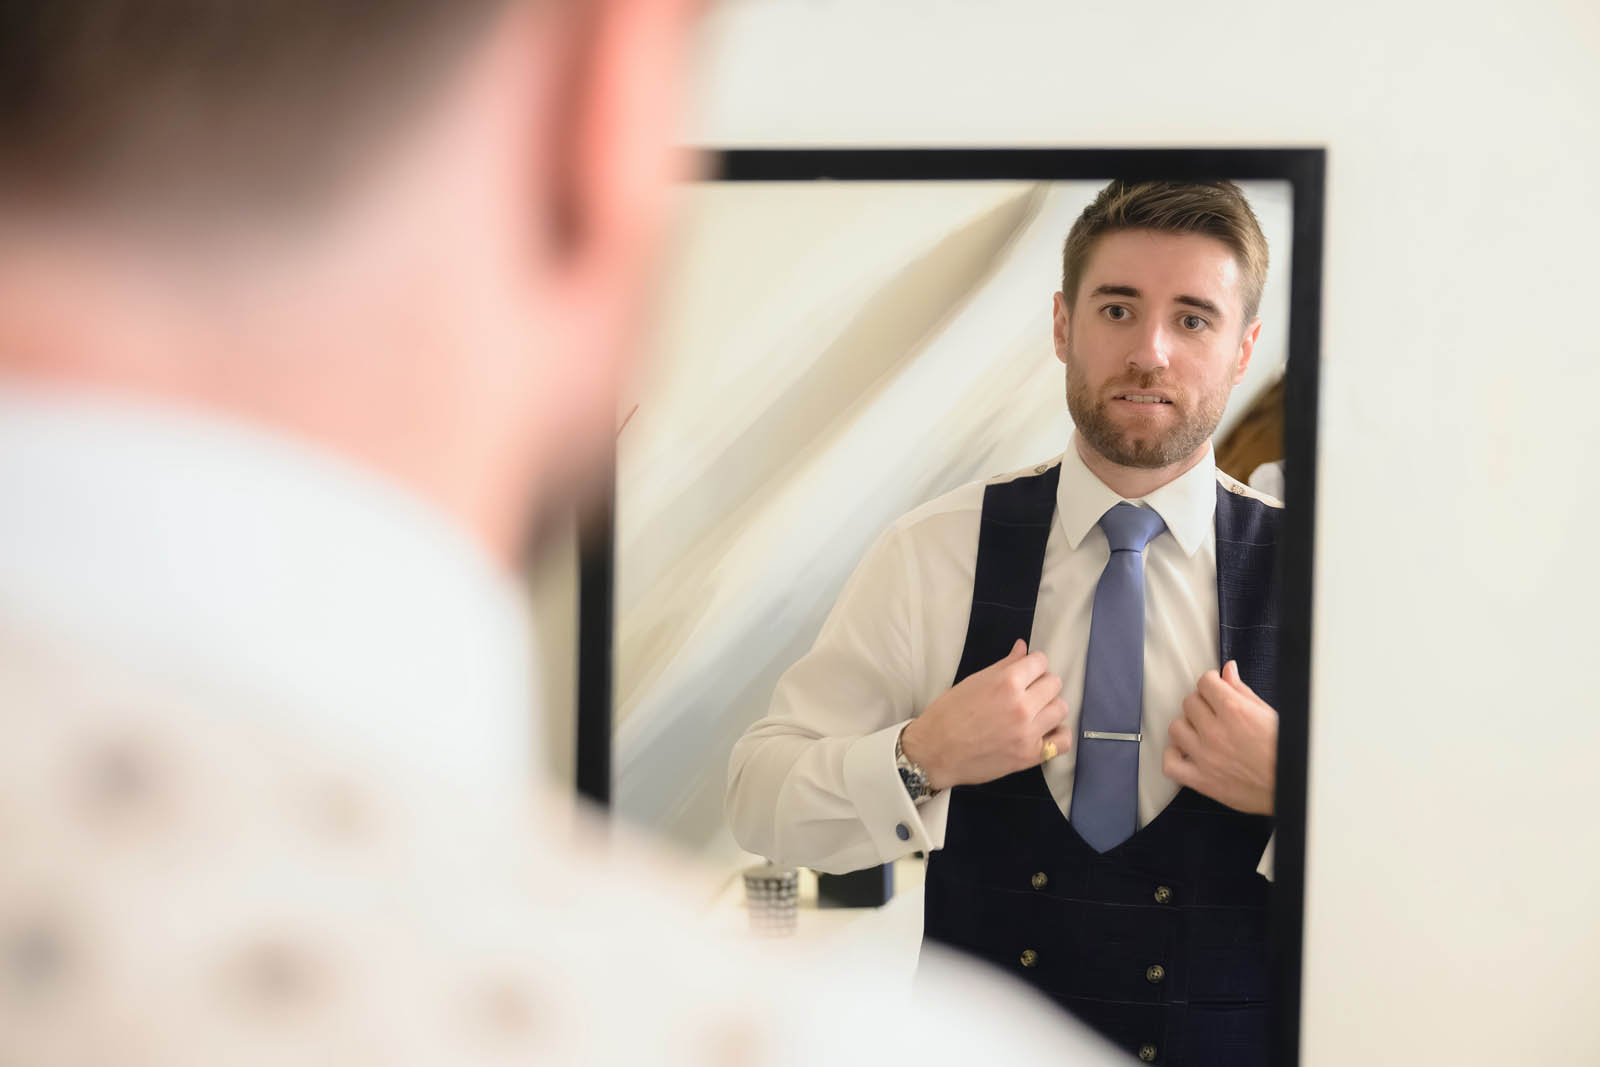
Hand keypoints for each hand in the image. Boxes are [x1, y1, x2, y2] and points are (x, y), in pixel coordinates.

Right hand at [900, 639, 1071, 789]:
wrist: (935, 752)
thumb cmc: (948, 714)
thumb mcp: (973, 682)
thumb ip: (1004, 665)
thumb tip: (1023, 648)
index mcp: (1007, 682)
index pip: (1041, 662)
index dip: (1033, 665)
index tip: (1026, 672)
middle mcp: (1022, 706)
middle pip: (1054, 683)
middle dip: (1042, 684)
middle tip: (1027, 693)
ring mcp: (1028, 732)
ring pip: (1061, 709)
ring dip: (1049, 707)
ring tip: (1034, 713)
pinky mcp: (1030, 755)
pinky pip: (1062, 741)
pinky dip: (1057, 735)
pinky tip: (1044, 732)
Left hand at [1162, 660, 1276, 814]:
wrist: (1292, 787)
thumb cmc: (1285, 752)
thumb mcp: (1268, 715)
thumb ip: (1242, 691)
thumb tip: (1228, 670)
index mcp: (1235, 711)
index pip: (1204, 682)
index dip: (1211, 683)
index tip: (1215, 689)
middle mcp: (1216, 731)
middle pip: (1189, 703)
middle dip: (1201, 703)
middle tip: (1212, 712)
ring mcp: (1206, 756)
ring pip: (1176, 728)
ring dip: (1187, 727)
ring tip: (1201, 732)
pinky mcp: (1202, 780)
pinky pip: (1170, 764)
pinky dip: (1174, 757)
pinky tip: (1186, 754)